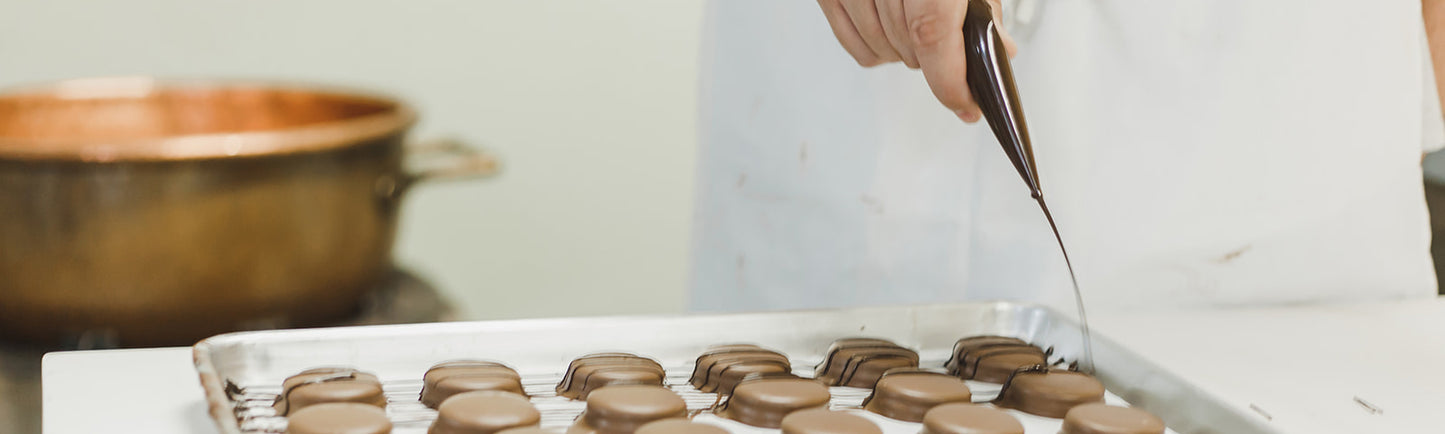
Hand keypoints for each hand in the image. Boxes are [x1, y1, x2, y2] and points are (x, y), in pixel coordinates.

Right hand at [816, 0, 1016, 121]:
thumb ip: (981, 9)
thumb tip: (999, 50)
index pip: (932, 39)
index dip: (952, 82)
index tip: (968, 105)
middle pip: (911, 50)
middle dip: (937, 60)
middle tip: (953, 49)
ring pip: (880, 52)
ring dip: (905, 54)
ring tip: (918, 28)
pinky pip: (854, 44)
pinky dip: (875, 48)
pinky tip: (891, 31)